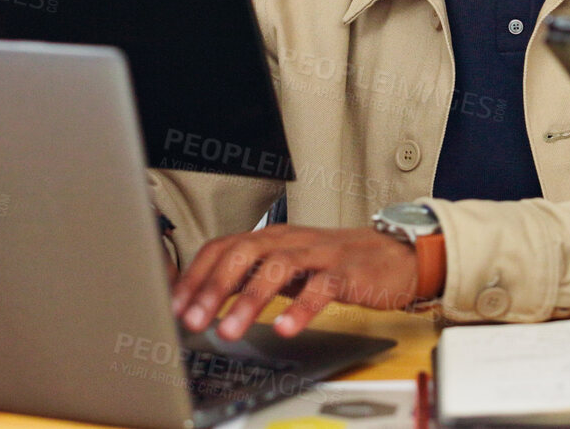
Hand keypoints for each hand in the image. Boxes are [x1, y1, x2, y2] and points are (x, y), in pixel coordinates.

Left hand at [170, 226, 419, 339]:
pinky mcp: (348, 273)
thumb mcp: (286, 267)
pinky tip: (285, 328)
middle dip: (214, 287)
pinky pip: (322, 287)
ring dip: (250, 301)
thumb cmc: (335, 263)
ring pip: (279, 267)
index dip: (196, 276)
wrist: (394, 255)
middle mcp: (291, 240)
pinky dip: (302, 308)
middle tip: (194, 319)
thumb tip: (204, 298)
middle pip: (245, 253)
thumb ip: (250, 277)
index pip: (223, 247)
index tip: (175, 306)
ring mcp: (320, 254)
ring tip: (229, 331)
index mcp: (271, 238)